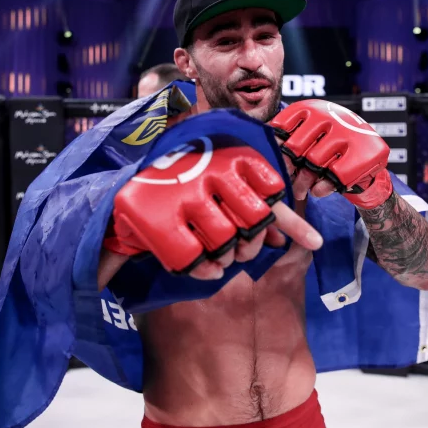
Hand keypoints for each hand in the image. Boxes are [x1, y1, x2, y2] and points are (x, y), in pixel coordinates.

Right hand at [103, 134, 322, 279]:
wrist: (124, 193)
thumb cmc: (186, 189)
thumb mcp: (227, 189)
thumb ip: (268, 212)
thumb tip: (303, 241)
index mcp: (229, 157)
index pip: (272, 191)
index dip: (285, 220)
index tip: (301, 238)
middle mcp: (209, 171)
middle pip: (254, 221)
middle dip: (253, 244)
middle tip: (242, 249)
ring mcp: (183, 194)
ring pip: (227, 241)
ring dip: (228, 257)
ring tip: (220, 255)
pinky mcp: (158, 220)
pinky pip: (196, 258)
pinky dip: (206, 270)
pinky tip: (208, 269)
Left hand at [270, 99, 392, 208]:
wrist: (366, 154)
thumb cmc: (328, 147)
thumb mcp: (307, 136)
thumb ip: (286, 141)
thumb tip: (268, 156)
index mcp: (312, 107)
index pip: (283, 128)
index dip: (275, 149)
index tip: (275, 162)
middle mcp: (330, 115)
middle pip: (295, 148)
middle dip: (288, 169)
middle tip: (286, 181)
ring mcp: (348, 133)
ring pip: (314, 164)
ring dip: (303, 183)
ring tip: (300, 190)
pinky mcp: (363, 154)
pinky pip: (333, 176)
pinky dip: (321, 188)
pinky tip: (317, 190)